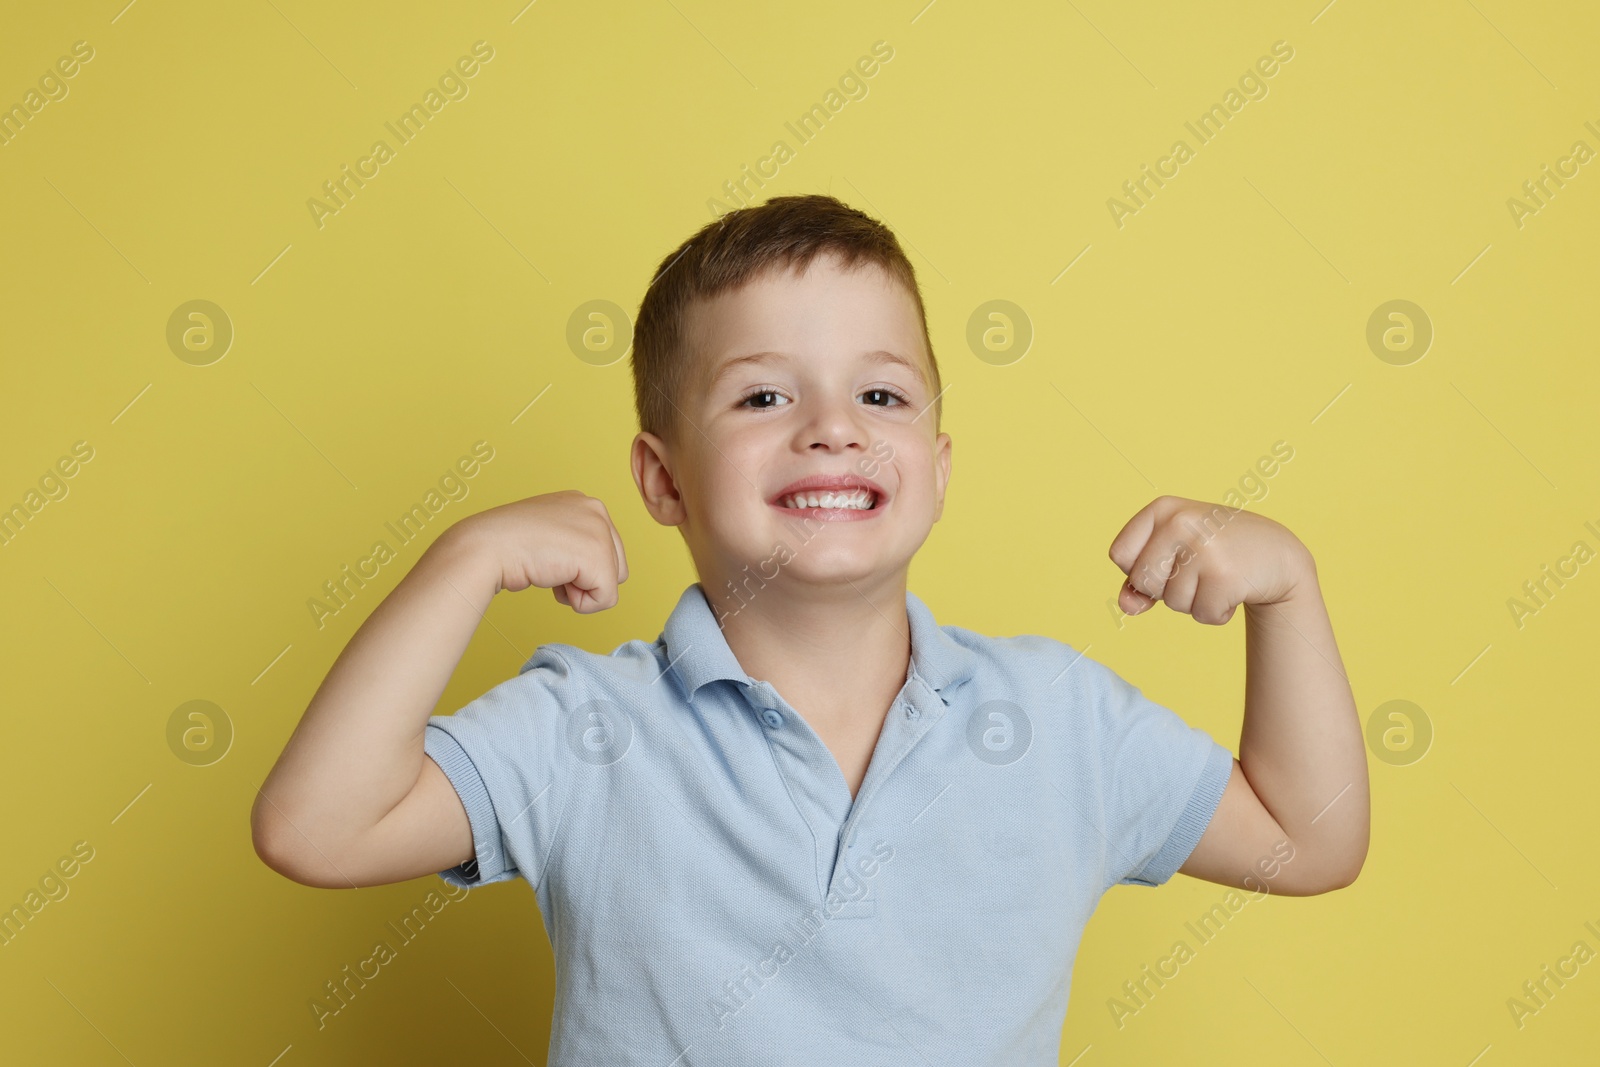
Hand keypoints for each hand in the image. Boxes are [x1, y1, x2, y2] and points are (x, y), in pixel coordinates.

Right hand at [447, 490, 628, 612]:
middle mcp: (596, 510)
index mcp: (584, 503)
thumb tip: (589, 569)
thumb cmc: (507, 545)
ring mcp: (599, 531)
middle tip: (552, 568)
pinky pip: (606, 599)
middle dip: (585, 578)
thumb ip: (573, 542)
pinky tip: (556, 583)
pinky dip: (581, 604)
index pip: (605, 550)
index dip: (578, 567)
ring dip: (581, 590)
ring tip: (552, 572)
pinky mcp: (597, 556)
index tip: (549, 557)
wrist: (486, 547)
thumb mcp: (548, 533)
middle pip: (615, 566)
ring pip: (612, 583)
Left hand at [1107, 495, 1311, 623]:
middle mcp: (1180, 522)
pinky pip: (1201, 615)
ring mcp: (1203, 548)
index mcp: (1162, 508)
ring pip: (1173, 602)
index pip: (1119, 555)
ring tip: (1219, 576)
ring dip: (1195, 601)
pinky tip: (1233, 589)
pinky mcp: (1225, 576)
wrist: (1278, 554)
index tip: (1167, 560)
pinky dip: (1216, 613)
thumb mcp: (1174, 554)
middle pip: (1143, 581)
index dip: (1139, 569)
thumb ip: (1140, 579)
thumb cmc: (1216, 553)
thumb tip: (1127, 607)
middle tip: (1198, 570)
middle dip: (1166, 589)